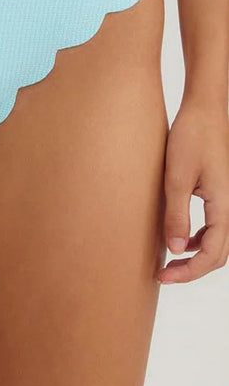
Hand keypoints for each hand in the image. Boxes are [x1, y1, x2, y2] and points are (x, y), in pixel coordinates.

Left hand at [158, 97, 228, 283]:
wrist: (203, 109)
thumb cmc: (191, 137)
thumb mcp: (177, 177)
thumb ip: (176, 214)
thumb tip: (173, 250)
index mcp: (224, 205)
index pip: (212, 254)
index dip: (189, 271)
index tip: (164, 276)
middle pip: (218, 253)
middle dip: (192, 269)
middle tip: (163, 274)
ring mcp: (225, 199)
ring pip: (216, 240)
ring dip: (194, 254)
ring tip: (168, 260)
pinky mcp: (218, 191)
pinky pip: (212, 225)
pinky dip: (197, 237)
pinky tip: (178, 236)